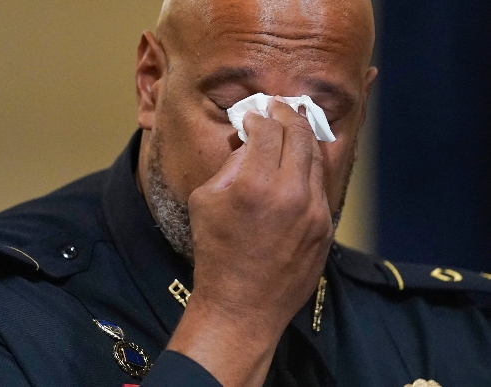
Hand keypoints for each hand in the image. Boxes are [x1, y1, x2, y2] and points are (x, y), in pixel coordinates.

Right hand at [167, 96, 333, 385]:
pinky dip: (310, 168)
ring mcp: (315, 212)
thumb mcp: (205, 201)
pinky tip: (300, 164)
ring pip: (316, 158)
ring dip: (303, 139)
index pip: (268, 129)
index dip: (260, 115)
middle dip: (288, 115)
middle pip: (300, 135)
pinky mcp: (326, 228)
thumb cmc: (216, 254)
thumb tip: (251, 143)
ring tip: (293, 129)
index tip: (253, 116)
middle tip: (279, 108)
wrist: (241, 307)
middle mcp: (291, 193)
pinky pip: (321, 186)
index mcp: (255, 184)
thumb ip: (231, 165)